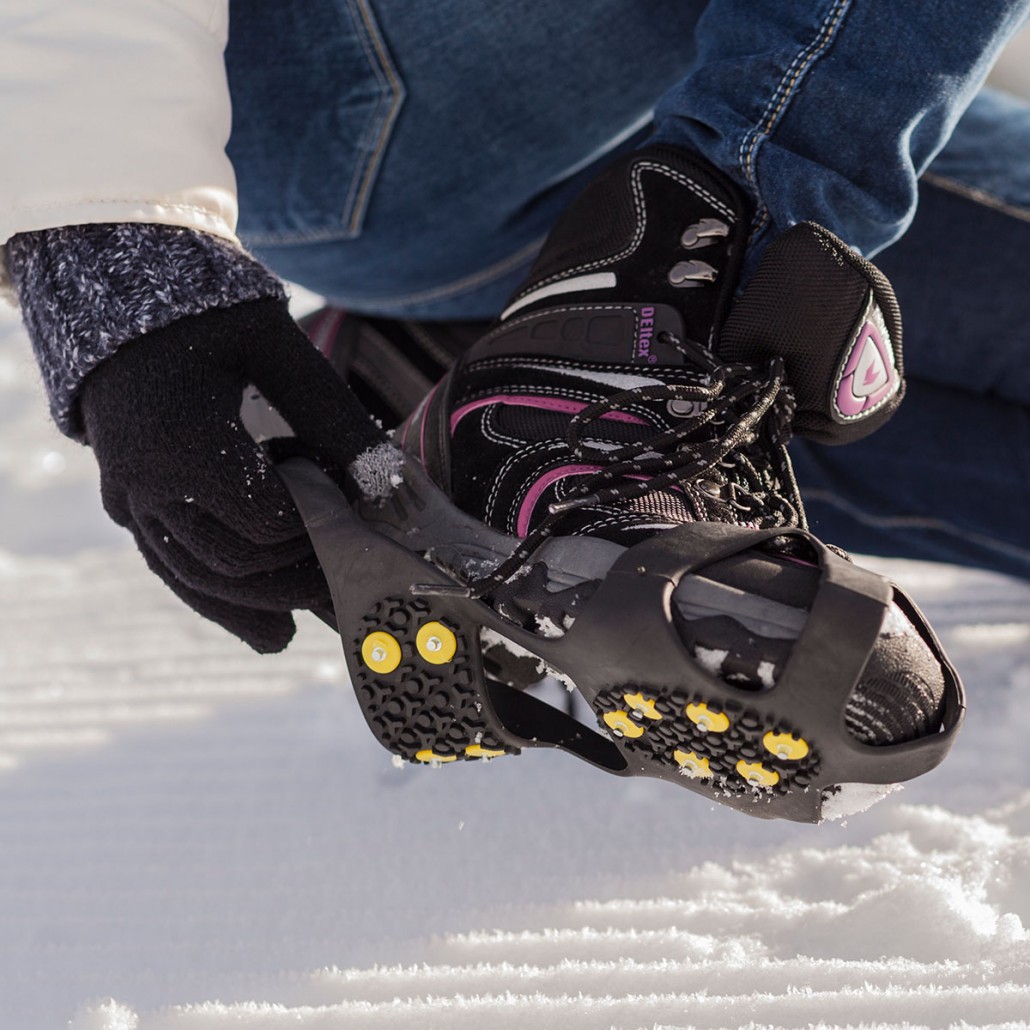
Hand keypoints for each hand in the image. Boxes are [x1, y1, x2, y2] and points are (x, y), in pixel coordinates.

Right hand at [78, 297, 386, 651]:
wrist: (122, 302)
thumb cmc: (211, 318)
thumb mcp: (282, 354)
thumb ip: (339, 424)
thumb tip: (401, 490)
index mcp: (185, 442)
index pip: (267, 520)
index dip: (321, 528)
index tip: (361, 516)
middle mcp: (144, 483)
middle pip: (234, 563)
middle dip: (302, 576)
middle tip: (362, 577)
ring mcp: (127, 501)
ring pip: (200, 579)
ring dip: (266, 604)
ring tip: (330, 618)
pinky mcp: (127, 508)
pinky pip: (173, 570)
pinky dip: (223, 604)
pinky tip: (271, 634)